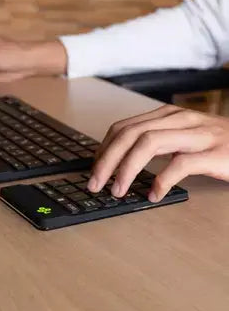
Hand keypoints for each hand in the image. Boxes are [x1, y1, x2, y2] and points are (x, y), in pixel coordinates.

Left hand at [88, 105, 228, 201]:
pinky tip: (154, 195)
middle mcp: (178, 119)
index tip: (94, 169)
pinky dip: (162, 181)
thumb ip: (154, 143)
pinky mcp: (215, 153)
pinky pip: (181, 164)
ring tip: (117, 190)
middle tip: (94, 183)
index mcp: (166, 115)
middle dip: (107, 160)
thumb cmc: (216, 144)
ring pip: (149, 143)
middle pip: (130, 134)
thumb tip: (120, 162)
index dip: (104, 149)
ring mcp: (197, 134)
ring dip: (126, 169)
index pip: (123, 128)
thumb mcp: (179, 137)